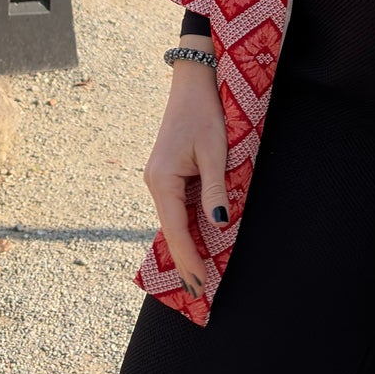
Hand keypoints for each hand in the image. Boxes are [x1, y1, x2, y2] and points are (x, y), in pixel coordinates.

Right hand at [143, 60, 229, 297]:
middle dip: (186, 260)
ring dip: (188, 245)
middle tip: (200, 290)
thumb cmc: (206, 113)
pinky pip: (178, 207)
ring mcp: (160, 179)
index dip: (189, 259)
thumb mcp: (216, 153)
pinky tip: (201, 241)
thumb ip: (215, 191)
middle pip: (172, 230)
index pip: (176, 231)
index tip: (200, 284)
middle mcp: (156, 183)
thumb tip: (218, 227)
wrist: (194, 83)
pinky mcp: (168, 174)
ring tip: (202, 273)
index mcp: (162, 181)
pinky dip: (189, 226)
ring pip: (175, 220)